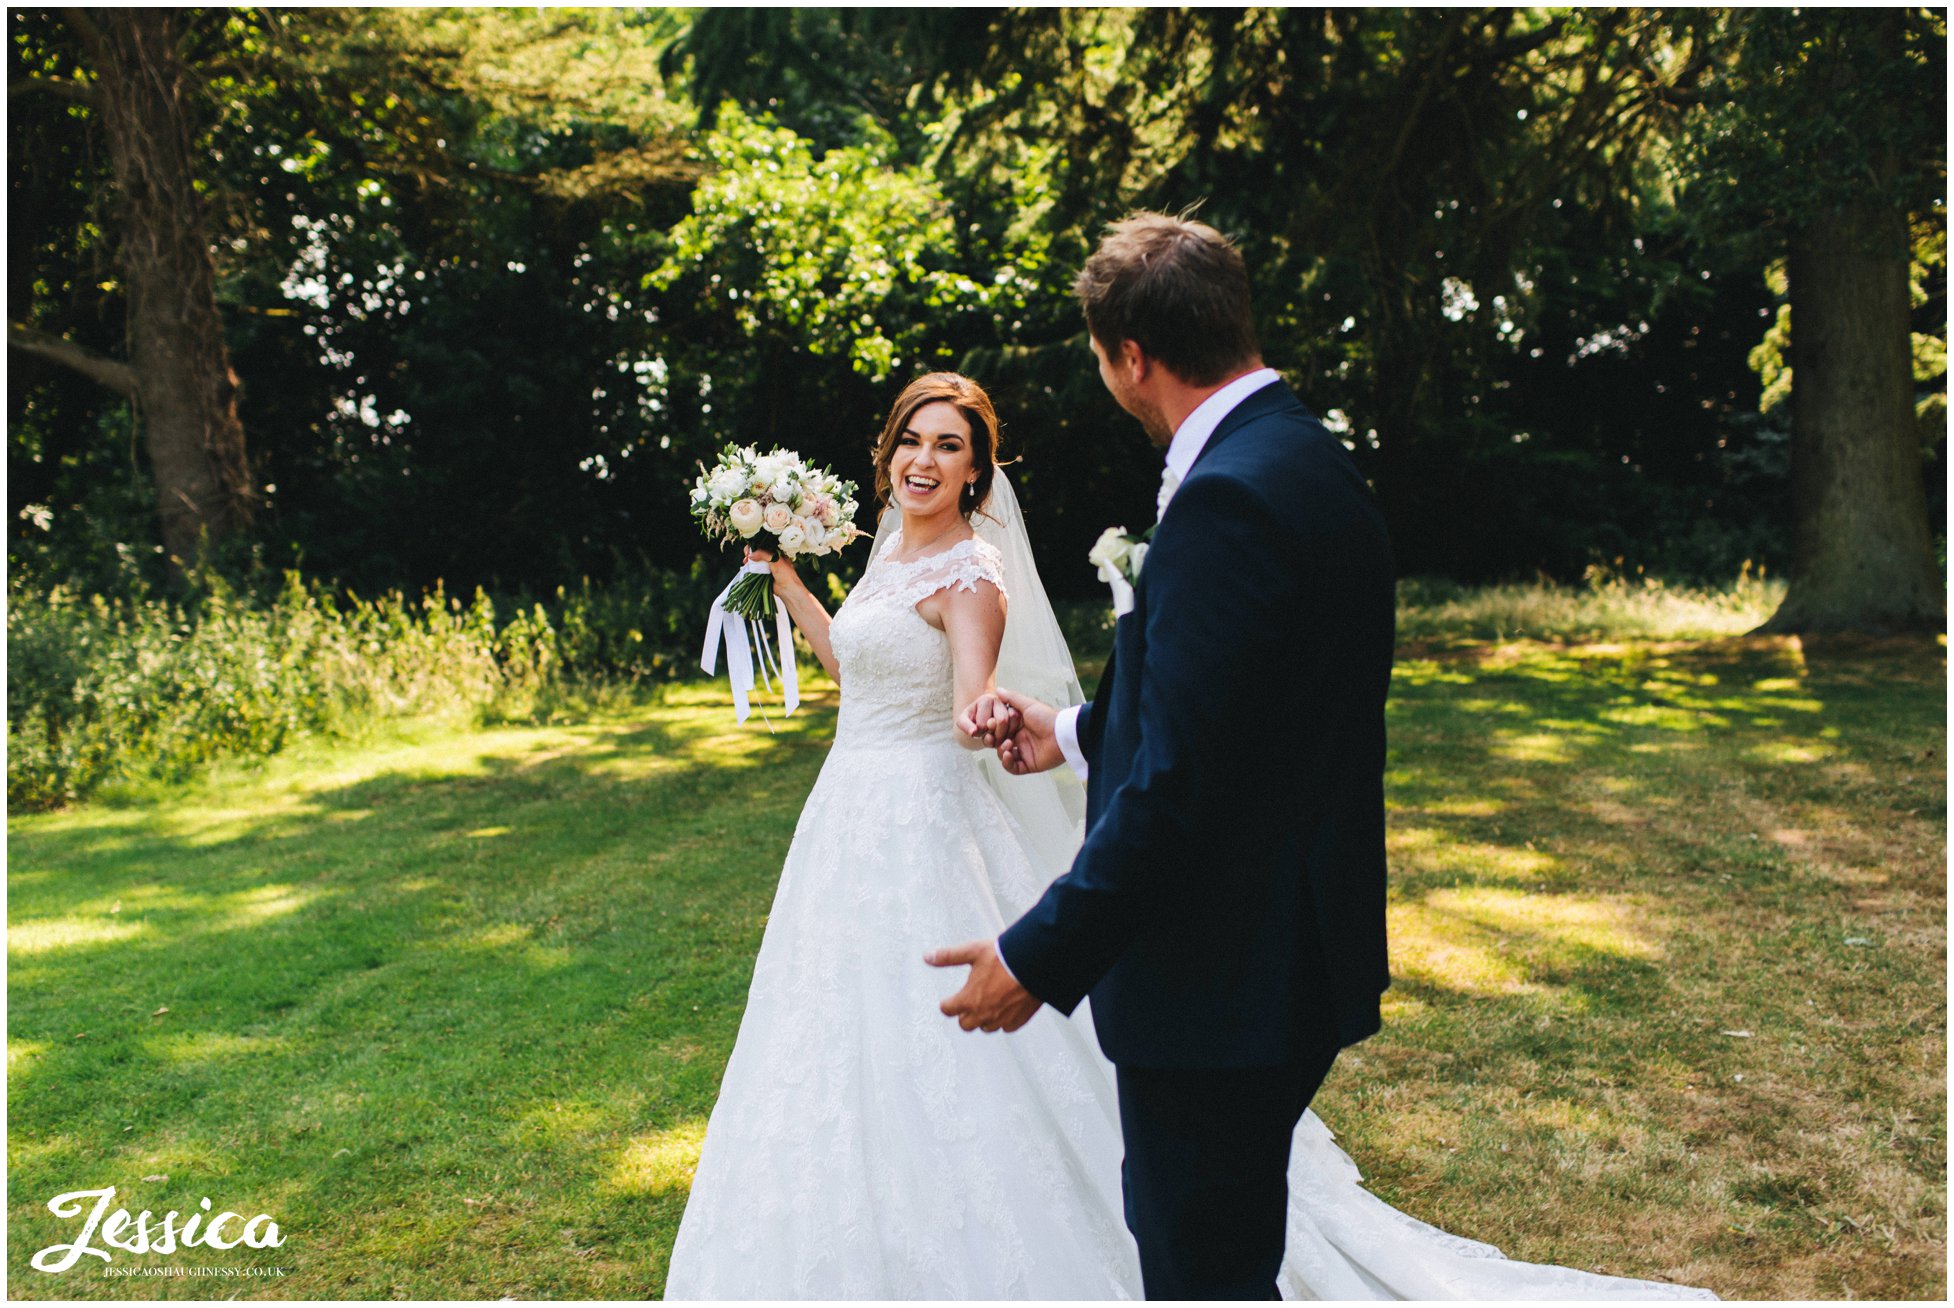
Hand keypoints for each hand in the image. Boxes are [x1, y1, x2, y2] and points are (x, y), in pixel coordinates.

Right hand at [744, 545, 803, 596]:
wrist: (787, 589)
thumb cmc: (786, 574)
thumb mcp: (776, 560)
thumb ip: (763, 555)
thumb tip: (750, 555)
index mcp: (777, 552)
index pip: (764, 545)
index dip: (756, 546)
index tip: (750, 549)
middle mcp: (771, 558)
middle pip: (758, 553)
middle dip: (750, 553)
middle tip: (746, 556)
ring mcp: (767, 566)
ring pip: (755, 561)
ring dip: (749, 561)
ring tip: (745, 562)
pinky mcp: (763, 574)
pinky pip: (754, 569)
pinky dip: (749, 568)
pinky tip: (746, 567)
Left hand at [925, 939, 1042, 1032]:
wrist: (1034, 965)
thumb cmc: (1003, 957)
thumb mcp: (972, 951)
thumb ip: (948, 956)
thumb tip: (927, 957)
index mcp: (968, 999)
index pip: (947, 1010)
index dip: (948, 1003)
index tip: (950, 1000)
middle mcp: (982, 1014)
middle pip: (965, 1025)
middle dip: (965, 1014)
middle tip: (971, 1001)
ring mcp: (1000, 1020)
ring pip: (986, 1028)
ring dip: (984, 1019)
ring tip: (989, 1003)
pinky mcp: (1017, 1021)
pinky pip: (1005, 1028)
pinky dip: (1003, 1020)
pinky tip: (1006, 1008)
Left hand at [957, 692, 1021, 746]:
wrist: (980, 721)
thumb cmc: (972, 720)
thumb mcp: (963, 721)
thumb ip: (965, 726)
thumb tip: (974, 732)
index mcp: (986, 699)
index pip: (984, 723)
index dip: (979, 732)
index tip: (976, 731)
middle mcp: (1001, 701)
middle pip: (1002, 721)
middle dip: (994, 735)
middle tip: (988, 737)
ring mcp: (1012, 708)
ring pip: (1012, 725)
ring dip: (1003, 737)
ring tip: (995, 738)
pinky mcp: (1019, 717)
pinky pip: (1018, 729)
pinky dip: (1010, 737)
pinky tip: (1003, 738)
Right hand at [991, 688, 1063, 774]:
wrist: (1062, 734)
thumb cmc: (1047, 717)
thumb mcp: (1028, 705)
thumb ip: (1012, 698)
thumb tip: (998, 689)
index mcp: (1019, 726)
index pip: (999, 729)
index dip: (992, 728)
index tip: (989, 724)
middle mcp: (1020, 739)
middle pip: (998, 743)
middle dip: (993, 740)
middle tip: (992, 737)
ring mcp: (1024, 753)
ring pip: (1003, 755)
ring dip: (1001, 750)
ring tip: (1008, 744)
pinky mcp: (1029, 765)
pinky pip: (1013, 768)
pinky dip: (1007, 763)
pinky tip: (1008, 754)